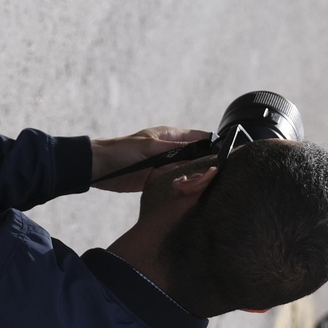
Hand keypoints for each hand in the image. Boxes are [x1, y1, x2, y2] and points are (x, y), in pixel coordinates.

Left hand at [90, 127, 211, 192]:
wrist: (100, 168)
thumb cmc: (123, 150)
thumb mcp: (152, 146)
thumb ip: (176, 148)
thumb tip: (200, 147)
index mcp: (169, 136)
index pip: (198, 137)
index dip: (212, 143)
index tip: (227, 152)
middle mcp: (170, 150)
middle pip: (195, 156)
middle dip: (206, 163)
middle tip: (222, 172)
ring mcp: (164, 166)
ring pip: (187, 171)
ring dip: (196, 177)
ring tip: (211, 183)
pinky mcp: (158, 181)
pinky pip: (175, 183)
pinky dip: (183, 187)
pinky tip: (193, 192)